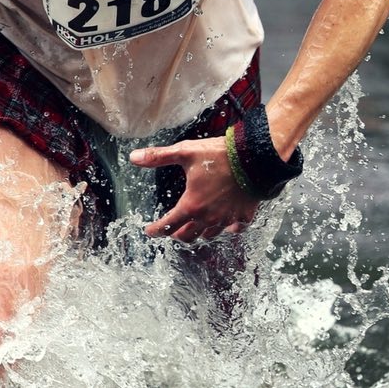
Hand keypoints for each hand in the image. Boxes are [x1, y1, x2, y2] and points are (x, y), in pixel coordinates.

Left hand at [129, 136, 259, 242]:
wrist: (254, 158)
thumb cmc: (219, 155)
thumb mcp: (185, 152)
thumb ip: (158, 157)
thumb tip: (134, 157)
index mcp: (191, 205)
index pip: (168, 224)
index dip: (156, 229)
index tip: (149, 231)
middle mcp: (208, 217)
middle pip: (188, 235)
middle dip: (176, 234)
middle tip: (171, 230)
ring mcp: (227, 219)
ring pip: (209, 235)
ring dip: (199, 232)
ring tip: (194, 227)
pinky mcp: (244, 215)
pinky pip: (233, 229)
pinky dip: (226, 229)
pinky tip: (224, 225)